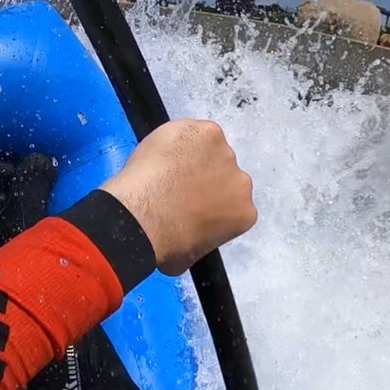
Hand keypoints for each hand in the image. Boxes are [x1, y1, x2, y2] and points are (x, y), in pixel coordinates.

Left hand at [100, 119, 256, 275]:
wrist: (145, 216)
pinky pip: (191, 131)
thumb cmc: (166, 243)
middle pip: (222, 173)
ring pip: (207, 150)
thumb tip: (191, 239)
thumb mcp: (192, 257)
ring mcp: (226, 153)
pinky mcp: (208, 132)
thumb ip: (203, 238)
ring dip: (189, 156)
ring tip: (161, 169)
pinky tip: (160, 152)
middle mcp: (242, 182)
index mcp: (244, 213)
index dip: (208, 200)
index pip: (230, 201)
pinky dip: (177, 138)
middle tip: (173, 185)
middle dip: (203, 177)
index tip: (188, 201)